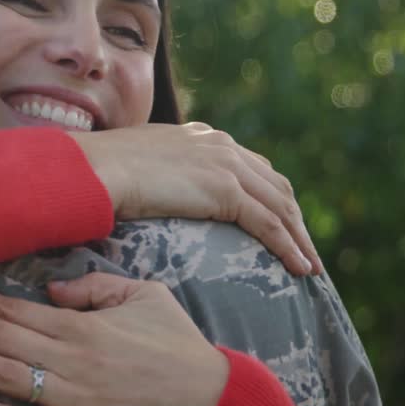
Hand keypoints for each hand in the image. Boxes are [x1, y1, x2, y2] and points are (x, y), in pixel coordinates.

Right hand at [68, 122, 319, 275]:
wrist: (95, 169)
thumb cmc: (100, 171)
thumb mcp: (136, 163)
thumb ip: (156, 171)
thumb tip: (148, 190)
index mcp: (201, 137)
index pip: (251, 166)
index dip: (269, 195)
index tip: (279, 220)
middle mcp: (220, 145)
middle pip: (275, 184)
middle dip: (294, 218)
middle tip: (303, 247)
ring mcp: (225, 166)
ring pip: (280, 205)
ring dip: (299, 237)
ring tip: (309, 265)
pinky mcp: (224, 191)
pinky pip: (269, 224)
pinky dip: (289, 247)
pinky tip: (299, 268)